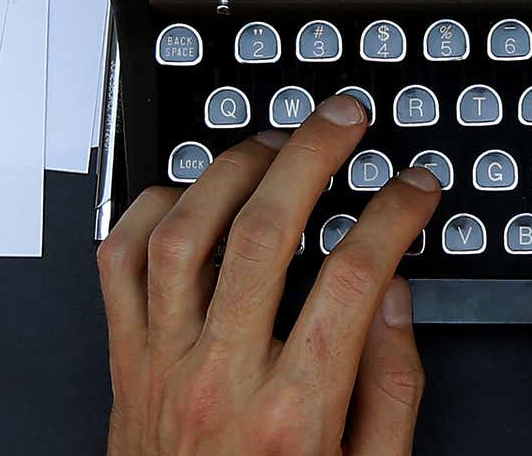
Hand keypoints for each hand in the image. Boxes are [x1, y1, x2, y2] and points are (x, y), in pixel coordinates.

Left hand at [96, 95, 442, 454]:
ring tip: (273, 143)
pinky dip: (149, 211)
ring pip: (184, 234)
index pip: (352, 277)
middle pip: (263, 232)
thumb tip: (393, 298)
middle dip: (312, 155)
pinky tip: (189, 192)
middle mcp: (222, 379)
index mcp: (295, 412)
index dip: (392, 213)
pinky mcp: (125, 363)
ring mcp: (164, 365)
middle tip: (344, 119)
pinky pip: (118, 265)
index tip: (412, 187)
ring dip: (231, 169)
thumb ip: (391, 389)